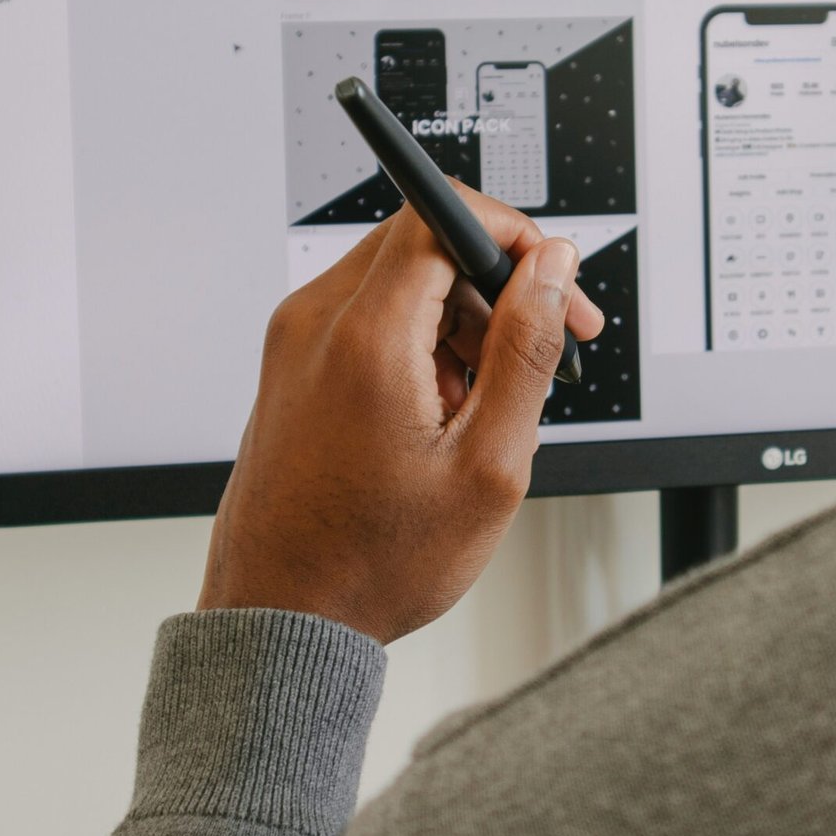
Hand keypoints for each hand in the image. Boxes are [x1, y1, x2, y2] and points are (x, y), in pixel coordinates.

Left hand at [197, 190, 605, 643]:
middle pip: (424, 242)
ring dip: (462, 319)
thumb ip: (526, 348)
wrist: (282, 621)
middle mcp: (315, 323)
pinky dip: (420, 342)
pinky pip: (369, 316)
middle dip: (497, 282)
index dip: (513, 235)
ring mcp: (294, 342)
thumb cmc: (374, 562)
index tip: (554, 280)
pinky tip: (444, 411)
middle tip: (547, 343)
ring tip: (488, 403)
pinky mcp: (291, 365)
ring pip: (401, 279)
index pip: (441, 214)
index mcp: (364, 337)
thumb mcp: (488, 462)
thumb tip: (551, 266)